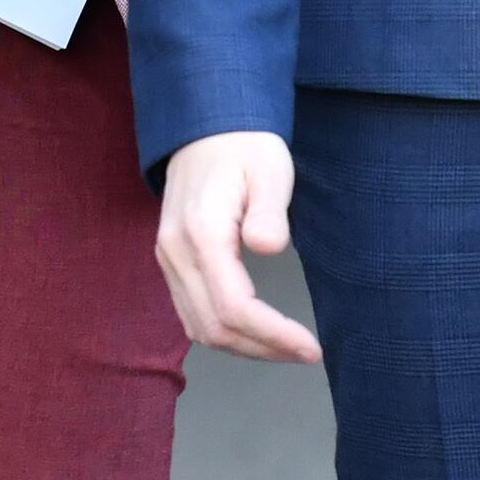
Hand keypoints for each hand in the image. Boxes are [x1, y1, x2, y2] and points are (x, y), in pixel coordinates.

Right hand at [156, 130, 320, 363]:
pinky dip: (224, 333)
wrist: (205, 127)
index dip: (273, 335)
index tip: (311, 346)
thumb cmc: (244, 146)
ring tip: (285, 348)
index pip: (233, 307)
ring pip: (199, 327)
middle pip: (214, 327)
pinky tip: (255, 332)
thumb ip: (269, 211)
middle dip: (263, 349)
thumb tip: (268, 247)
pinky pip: (191, 313)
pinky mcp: (171, 260)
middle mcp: (175, 252)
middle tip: (305, 352)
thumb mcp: (269, 170)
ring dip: (244, 347)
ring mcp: (168, 258)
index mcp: (201, 232)